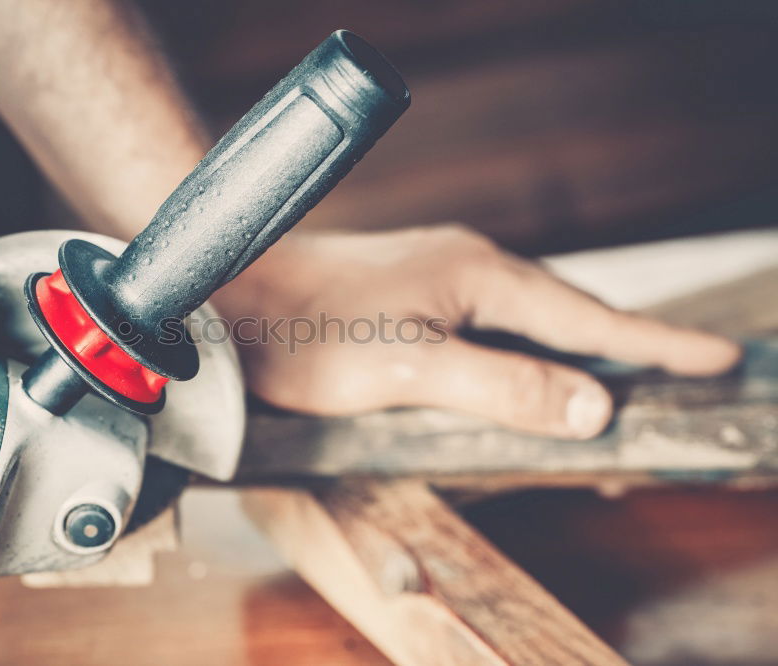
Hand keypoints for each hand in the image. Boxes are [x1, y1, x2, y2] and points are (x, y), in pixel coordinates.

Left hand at [214, 225, 740, 437]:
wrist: (234, 293)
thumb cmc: (310, 331)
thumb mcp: (410, 368)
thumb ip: (502, 387)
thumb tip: (593, 405)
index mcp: (481, 276)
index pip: (590, 317)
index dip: (655, 344)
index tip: (715, 358)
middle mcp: (470, 265)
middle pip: (569, 312)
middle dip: (627, 348)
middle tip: (682, 374)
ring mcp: (442, 274)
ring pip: (530, 316)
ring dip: (576, 348)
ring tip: (618, 380)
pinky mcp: (417, 292)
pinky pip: (494, 319)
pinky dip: (527, 347)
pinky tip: (527, 367)